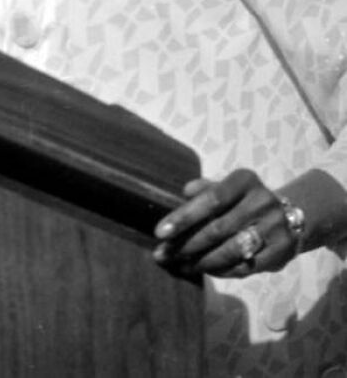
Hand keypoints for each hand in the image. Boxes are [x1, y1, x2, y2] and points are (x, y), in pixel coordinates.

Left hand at [153, 169, 300, 277]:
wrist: (291, 217)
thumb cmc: (245, 201)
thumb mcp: (228, 187)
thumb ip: (206, 189)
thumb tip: (185, 192)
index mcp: (245, 180)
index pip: (211, 199)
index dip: (185, 216)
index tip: (160, 232)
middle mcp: (262, 201)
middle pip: (218, 228)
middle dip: (186, 244)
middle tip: (163, 255)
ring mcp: (275, 228)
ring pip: (231, 250)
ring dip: (201, 261)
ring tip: (180, 265)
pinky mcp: (282, 252)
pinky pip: (245, 267)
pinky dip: (221, 270)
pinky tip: (204, 270)